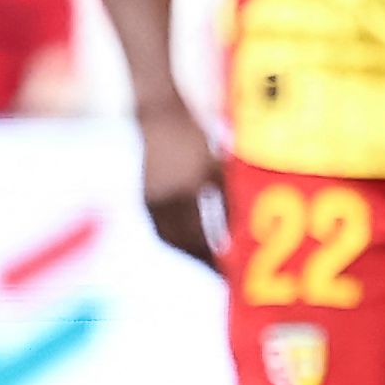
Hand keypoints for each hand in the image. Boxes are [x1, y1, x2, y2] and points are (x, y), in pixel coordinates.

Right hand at [139, 105, 222, 267]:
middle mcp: (166, 198)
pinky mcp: (145, 196)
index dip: (216, 256)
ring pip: (169, 238)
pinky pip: (160, 228)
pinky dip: (175, 240)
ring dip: (188, 253)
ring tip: (206, 263)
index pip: (202, 234)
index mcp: (186, 188)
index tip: (232, 271)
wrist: (156, 110)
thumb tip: (239, 232)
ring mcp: (152, 198)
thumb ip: (226, 196)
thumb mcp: (215, 163)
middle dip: (204, 261)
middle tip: (221, 275)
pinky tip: (187, 243)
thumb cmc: (191, 133)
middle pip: (185, 242)